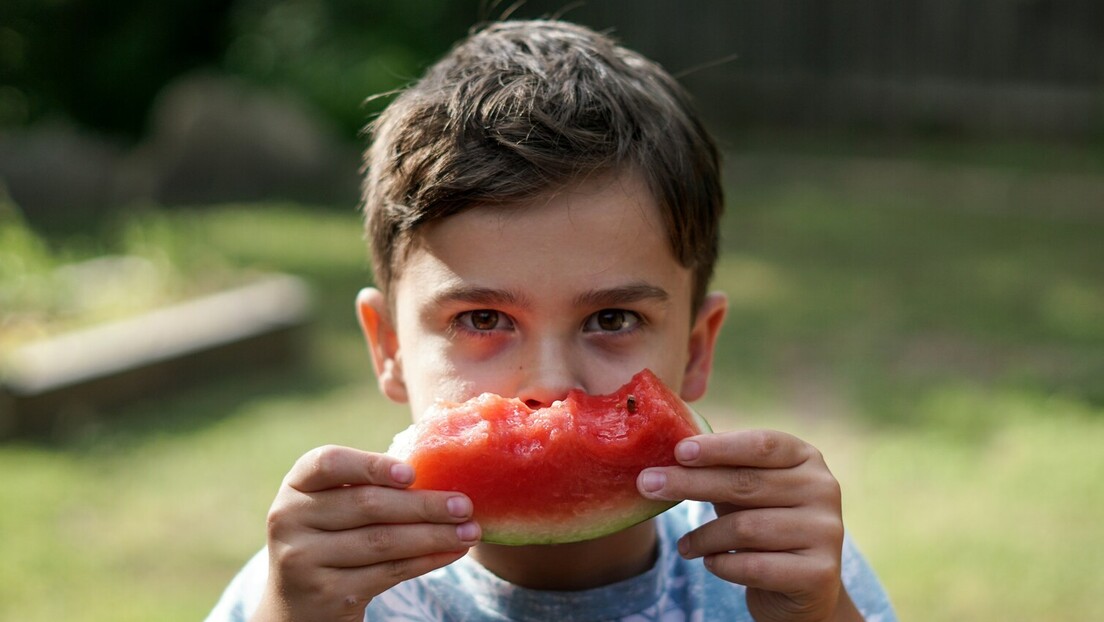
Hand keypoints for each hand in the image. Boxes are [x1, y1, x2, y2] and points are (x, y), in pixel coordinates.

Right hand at [252, 445, 479, 621]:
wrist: (299, 605)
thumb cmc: (333, 538)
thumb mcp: (335, 507)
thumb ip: (369, 486)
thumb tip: (443, 470)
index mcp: (296, 486)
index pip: (327, 462)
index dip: (371, 465)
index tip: (412, 473)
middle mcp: (290, 519)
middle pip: (366, 505)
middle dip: (423, 505)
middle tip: (465, 505)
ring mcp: (303, 559)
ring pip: (382, 541)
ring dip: (434, 535)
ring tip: (470, 532)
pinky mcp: (326, 593)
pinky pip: (387, 572)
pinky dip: (426, 561)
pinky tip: (451, 552)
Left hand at [638, 430, 861, 621]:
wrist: (802, 587)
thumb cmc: (764, 525)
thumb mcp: (746, 492)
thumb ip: (720, 470)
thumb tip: (665, 451)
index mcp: (806, 459)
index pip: (761, 444)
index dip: (719, 447)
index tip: (679, 451)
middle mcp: (823, 489)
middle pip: (746, 484)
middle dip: (690, 484)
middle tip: (647, 484)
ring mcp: (826, 531)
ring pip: (745, 528)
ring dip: (703, 537)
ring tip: (684, 545)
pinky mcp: (820, 572)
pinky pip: (754, 566)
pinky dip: (722, 564)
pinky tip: (710, 562)